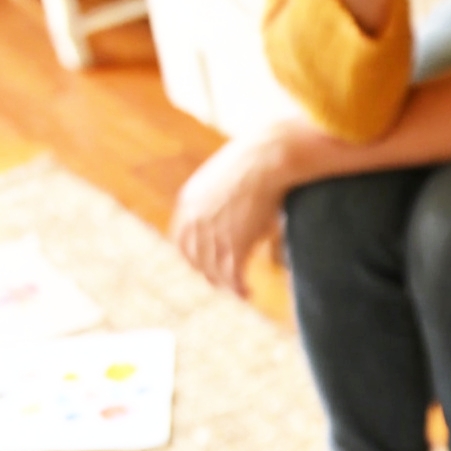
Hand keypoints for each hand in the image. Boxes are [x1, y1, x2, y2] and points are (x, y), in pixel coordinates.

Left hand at [171, 124, 306, 294]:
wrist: (268, 157)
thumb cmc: (257, 159)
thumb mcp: (227, 175)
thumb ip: (222, 193)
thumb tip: (236, 199)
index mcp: (189, 202)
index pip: (181, 239)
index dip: (193, 256)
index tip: (205, 265)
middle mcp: (195, 220)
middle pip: (196, 259)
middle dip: (210, 274)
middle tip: (224, 283)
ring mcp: (213, 234)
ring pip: (215, 271)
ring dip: (227, 284)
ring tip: (240, 290)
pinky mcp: (234, 245)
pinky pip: (233, 276)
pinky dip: (239, 288)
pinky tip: (248, 293)